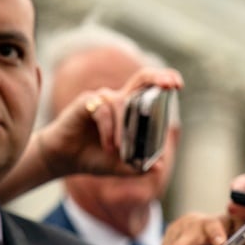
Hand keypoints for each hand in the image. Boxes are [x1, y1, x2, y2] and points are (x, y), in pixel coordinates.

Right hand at [32, 67, 182, 178]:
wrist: (67, 160)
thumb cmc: (96, 158)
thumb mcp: (123, 166)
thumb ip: (140, 167)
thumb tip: (160, 166)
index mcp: (131, 109)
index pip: (150, 89)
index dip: (163, 81)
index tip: (178, 85)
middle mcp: (118, 99)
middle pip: (142, 78)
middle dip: (158, 78)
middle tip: (170, 85)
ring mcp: (103, 99)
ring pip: (123, 105)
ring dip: (124, 131)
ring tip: (118, 150)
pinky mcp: (87, 102)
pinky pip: (104, 112)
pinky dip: (109, 131)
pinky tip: (108, 147)